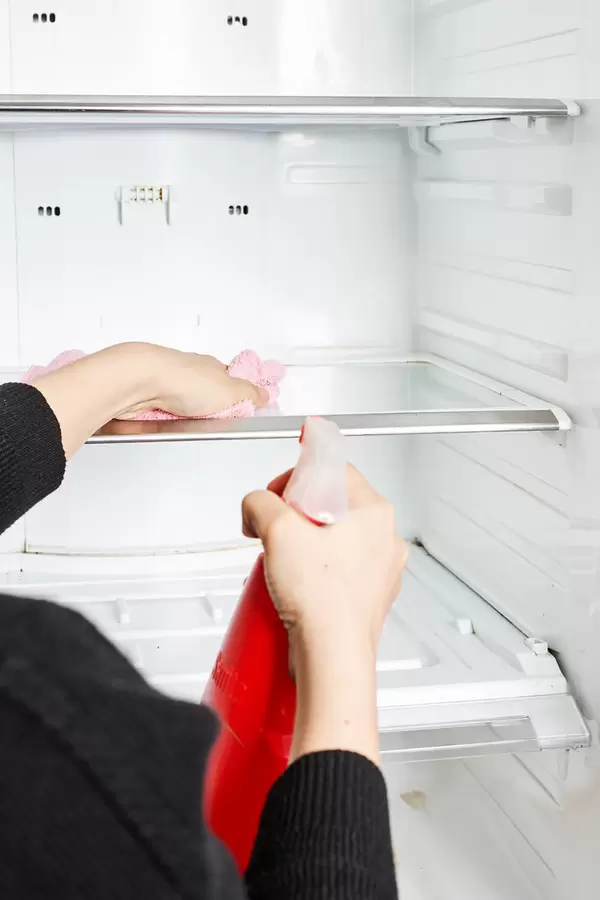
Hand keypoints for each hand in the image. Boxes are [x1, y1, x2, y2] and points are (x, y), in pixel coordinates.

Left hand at [35, 343, 267, 457]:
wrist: (139, 381)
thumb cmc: (182, 379)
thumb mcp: (231, 390)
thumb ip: (250, 393)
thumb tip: (264, 394)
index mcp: (213, 367)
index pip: (232, 381)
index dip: (238, 396)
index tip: (245, 407)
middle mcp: (190, 373)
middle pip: (207, 395)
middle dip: (212, 411)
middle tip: (218, 425)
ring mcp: (168, 385)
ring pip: (184, 406)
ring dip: (189, 417)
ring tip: (192, 427)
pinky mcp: (149, 398)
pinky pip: (164, 415)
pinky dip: (169, 421)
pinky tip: (170, 426)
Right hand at [242, 464, 406, 651]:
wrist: (332, 657)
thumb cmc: (321, 599)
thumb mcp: (277, 531)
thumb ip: (260, 503)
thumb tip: (256, 505)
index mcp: (374, 512)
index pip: (335, 471)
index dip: (297, 478)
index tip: (278, 496)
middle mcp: (385, 539)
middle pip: (334, 505)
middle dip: (297, 515)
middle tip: (278, 531)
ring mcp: (380, 570)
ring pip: (335, 539)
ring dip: (305, 544)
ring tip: (285, 562)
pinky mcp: (367, 597)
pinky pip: (338, 571)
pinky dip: (315, 572)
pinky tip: (296, 585)